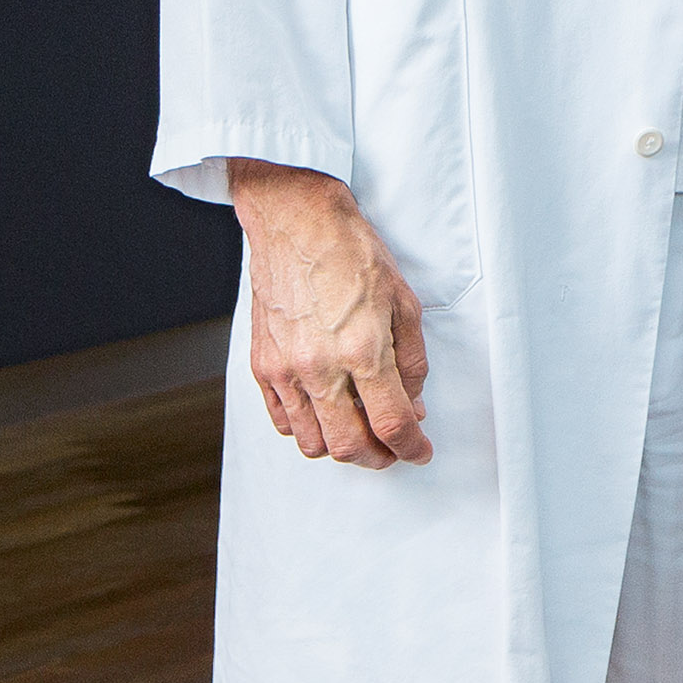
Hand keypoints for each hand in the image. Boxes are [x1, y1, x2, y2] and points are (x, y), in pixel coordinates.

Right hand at [231, 160, 431, 467]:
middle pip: (349, 445)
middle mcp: (319, 368)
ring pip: (312, 442)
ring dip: (342, 447)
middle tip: (394, 450)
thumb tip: (413, 404)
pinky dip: (308, 429)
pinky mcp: (263, 366)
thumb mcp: (403, 302)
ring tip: (361, 431)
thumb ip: (412, 361)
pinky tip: (327, 413)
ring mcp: (285, 370)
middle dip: (379, 457)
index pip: (391, 423)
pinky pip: (283, 421)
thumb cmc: (352, 254)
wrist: (297, 225)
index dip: (411, 447)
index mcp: (362, 350)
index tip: (419, 451)